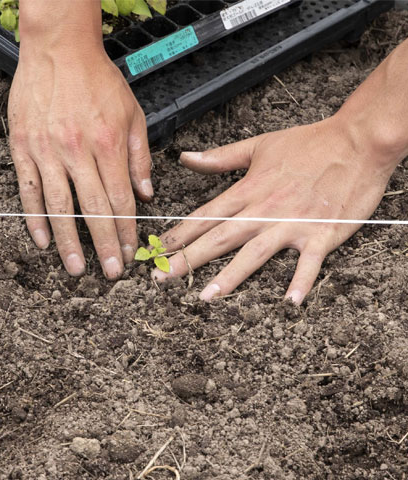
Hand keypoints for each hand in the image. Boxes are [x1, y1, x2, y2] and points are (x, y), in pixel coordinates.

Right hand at [8, 44, 151, 278]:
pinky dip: (34, 217)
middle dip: (104, 244)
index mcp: (108, 144)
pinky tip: (41, 240)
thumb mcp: (132, 114)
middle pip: (93, 209)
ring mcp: (47, 150)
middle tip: (110, 272)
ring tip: (76, 268)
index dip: (126, 230)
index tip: (130, 252)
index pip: (120, 199)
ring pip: (59, 206)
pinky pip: (29, 190)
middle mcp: (77, 151)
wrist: (58, 48)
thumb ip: (140, 157)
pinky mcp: (23, 147)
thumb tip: (147, 194)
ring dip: (68, 241)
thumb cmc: (98, 80)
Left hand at [152, 116, 396, 304]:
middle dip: (188, 259)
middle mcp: (264, 210)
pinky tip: (290, 303)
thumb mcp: (259, 145)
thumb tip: (187, 158)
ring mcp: (292, 224)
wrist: (357, 142)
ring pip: (254, 253)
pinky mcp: (321, 234)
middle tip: (161, 278)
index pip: (205, 215)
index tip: (156, 250)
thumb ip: (220, 157)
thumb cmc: (309, 143)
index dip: (178, 234)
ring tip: (206, 296)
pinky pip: (309, 263)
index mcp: (249, 190)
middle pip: (219, 237)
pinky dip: (301, 281)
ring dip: (230, 276)